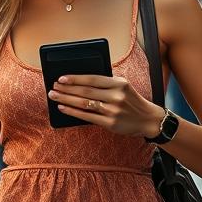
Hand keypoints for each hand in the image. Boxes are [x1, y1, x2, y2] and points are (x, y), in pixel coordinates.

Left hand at [48, 74, 164, 137]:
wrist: (148, 119)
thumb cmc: (131, 101)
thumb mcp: (124, 86)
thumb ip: (106, 83)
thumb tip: (79, 81)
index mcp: (119, 83)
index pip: (92, 79)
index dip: (75, 78)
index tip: (62, 78)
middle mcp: (116, 96)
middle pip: (85, 91)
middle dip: (67, 89)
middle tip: (53, 87)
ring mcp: (113, 110)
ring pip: (84, 103)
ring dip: (66, 99)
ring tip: (54, 96)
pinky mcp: (110, 123)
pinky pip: (87, 117)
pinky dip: (73, 112)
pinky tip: (63, 108)